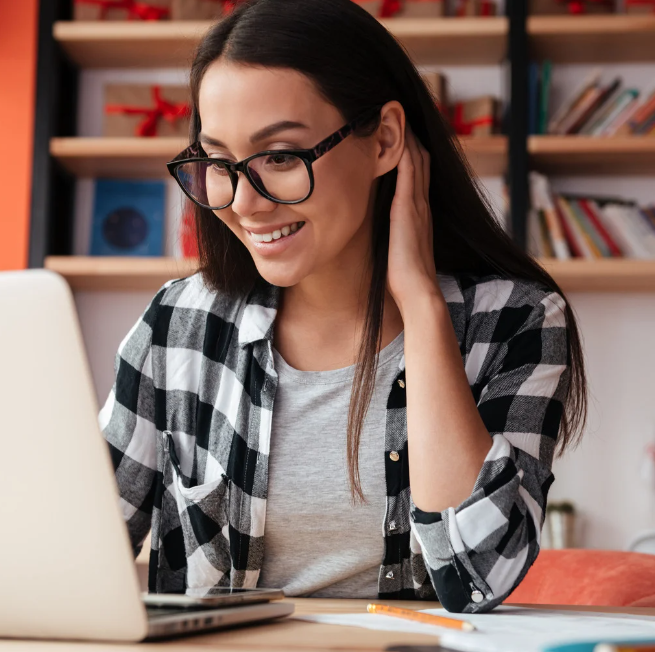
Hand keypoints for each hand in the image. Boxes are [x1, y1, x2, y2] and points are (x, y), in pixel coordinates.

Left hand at [386, 123, 441, 314]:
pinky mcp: (408, 208)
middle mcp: (421, 204)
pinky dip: (405, 149)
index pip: (419, 174)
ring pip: (418, 159)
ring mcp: (417, 204)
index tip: (401, 133)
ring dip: (409, 136)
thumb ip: (396, 235)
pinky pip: (410, 170)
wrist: (417, 291)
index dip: (412, 151)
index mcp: (419, 214)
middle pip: (422, 159)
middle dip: (412, 136)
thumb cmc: (404, 277)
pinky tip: (398, 132)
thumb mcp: (399, 249)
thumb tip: (386, 233)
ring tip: (397, 112)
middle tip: (399, 112)